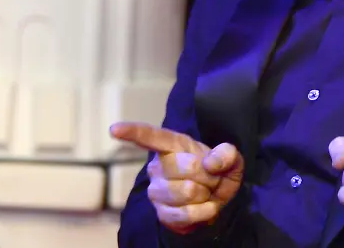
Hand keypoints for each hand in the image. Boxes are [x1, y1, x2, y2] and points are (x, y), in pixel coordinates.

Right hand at [110, 122, 243, 234]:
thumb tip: (211, 162)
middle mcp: (157, 166)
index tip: (114, 129)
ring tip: (205, 192)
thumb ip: (226, 154)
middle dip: (209, 175)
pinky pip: (187, 214)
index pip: (150, 136)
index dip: (132, 132)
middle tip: (211, 178)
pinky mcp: (161, 214)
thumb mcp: (229, 158)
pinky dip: (204, 212)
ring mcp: (156, 191)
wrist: (217, 201)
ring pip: (187, 191)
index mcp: (172, 145)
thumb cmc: (217, 172)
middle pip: (187, 167)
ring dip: (206, 194)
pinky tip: (205, 208)